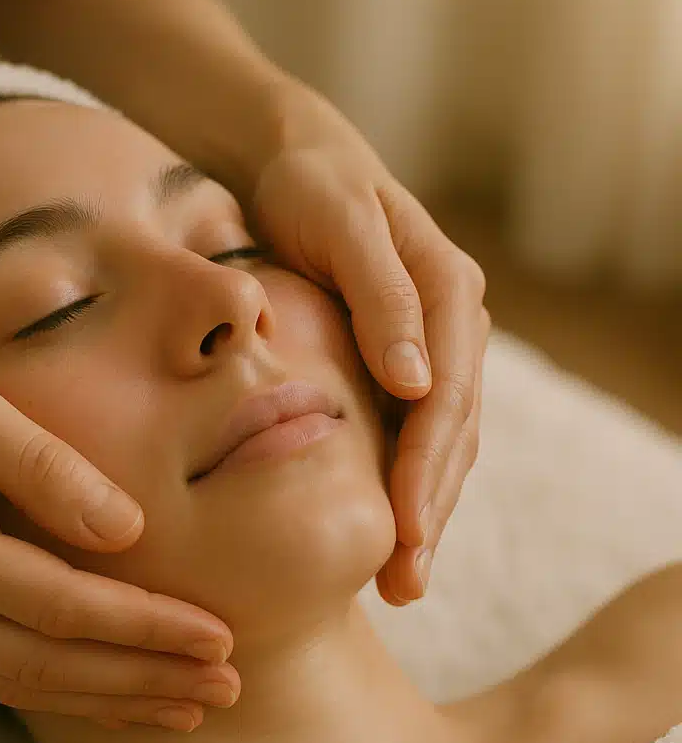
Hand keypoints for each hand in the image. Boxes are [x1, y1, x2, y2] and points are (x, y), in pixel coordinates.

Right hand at [0, 319, 237, 729]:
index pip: (58, 605)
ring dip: (108, 700)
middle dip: (142, 682)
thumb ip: (40, 465)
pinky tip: (109, 694)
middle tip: (225, 690)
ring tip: (187, 708)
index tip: (216, 637)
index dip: (143, 628)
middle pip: (45, 665)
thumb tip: (128, 529)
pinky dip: (60, 689)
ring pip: (20, 683)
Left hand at [251, 86, 488, 604]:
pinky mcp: (399, 356)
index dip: (424, 471)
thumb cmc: (310, 187)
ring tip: (402, 577)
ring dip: (423, 509)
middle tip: (404, 581)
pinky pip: (411, 428)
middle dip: (428, 509)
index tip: (403, 534)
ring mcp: (430, 343)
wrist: (293, 161)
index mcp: (446, 291)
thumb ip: (382, 296)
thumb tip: (415, 381)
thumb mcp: (340, 224)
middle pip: (450, 432)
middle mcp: (450, 323)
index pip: (445, 399)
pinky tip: (387, 526)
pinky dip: (403, 480)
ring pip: (439, 441)